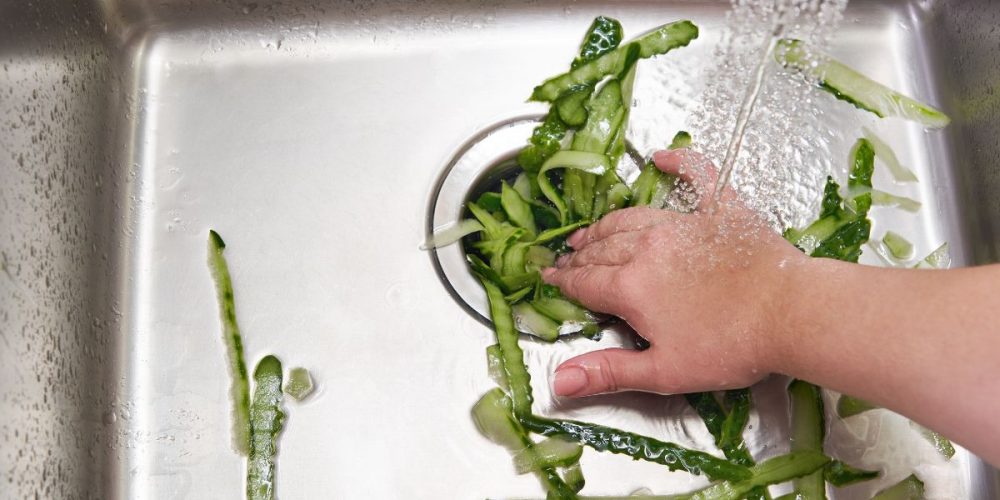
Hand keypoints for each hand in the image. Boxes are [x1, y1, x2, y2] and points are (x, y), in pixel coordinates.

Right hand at [542, 149, 807, 396]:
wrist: (791, 313)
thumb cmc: (730, 346)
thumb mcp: (663, 372)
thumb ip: (608, 372)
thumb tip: (558, 381)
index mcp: (632, 287)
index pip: (585, 281)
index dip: (563, 282)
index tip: (548, 278)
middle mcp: (648, 247)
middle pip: (603, 248)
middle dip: (580, 254)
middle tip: (566, 257)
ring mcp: (684, 224)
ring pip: (631, 218)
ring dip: (606, 224)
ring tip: (591, 230)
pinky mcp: (721, 210)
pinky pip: (697, 176)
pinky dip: (679, 162)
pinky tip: (663, 156)